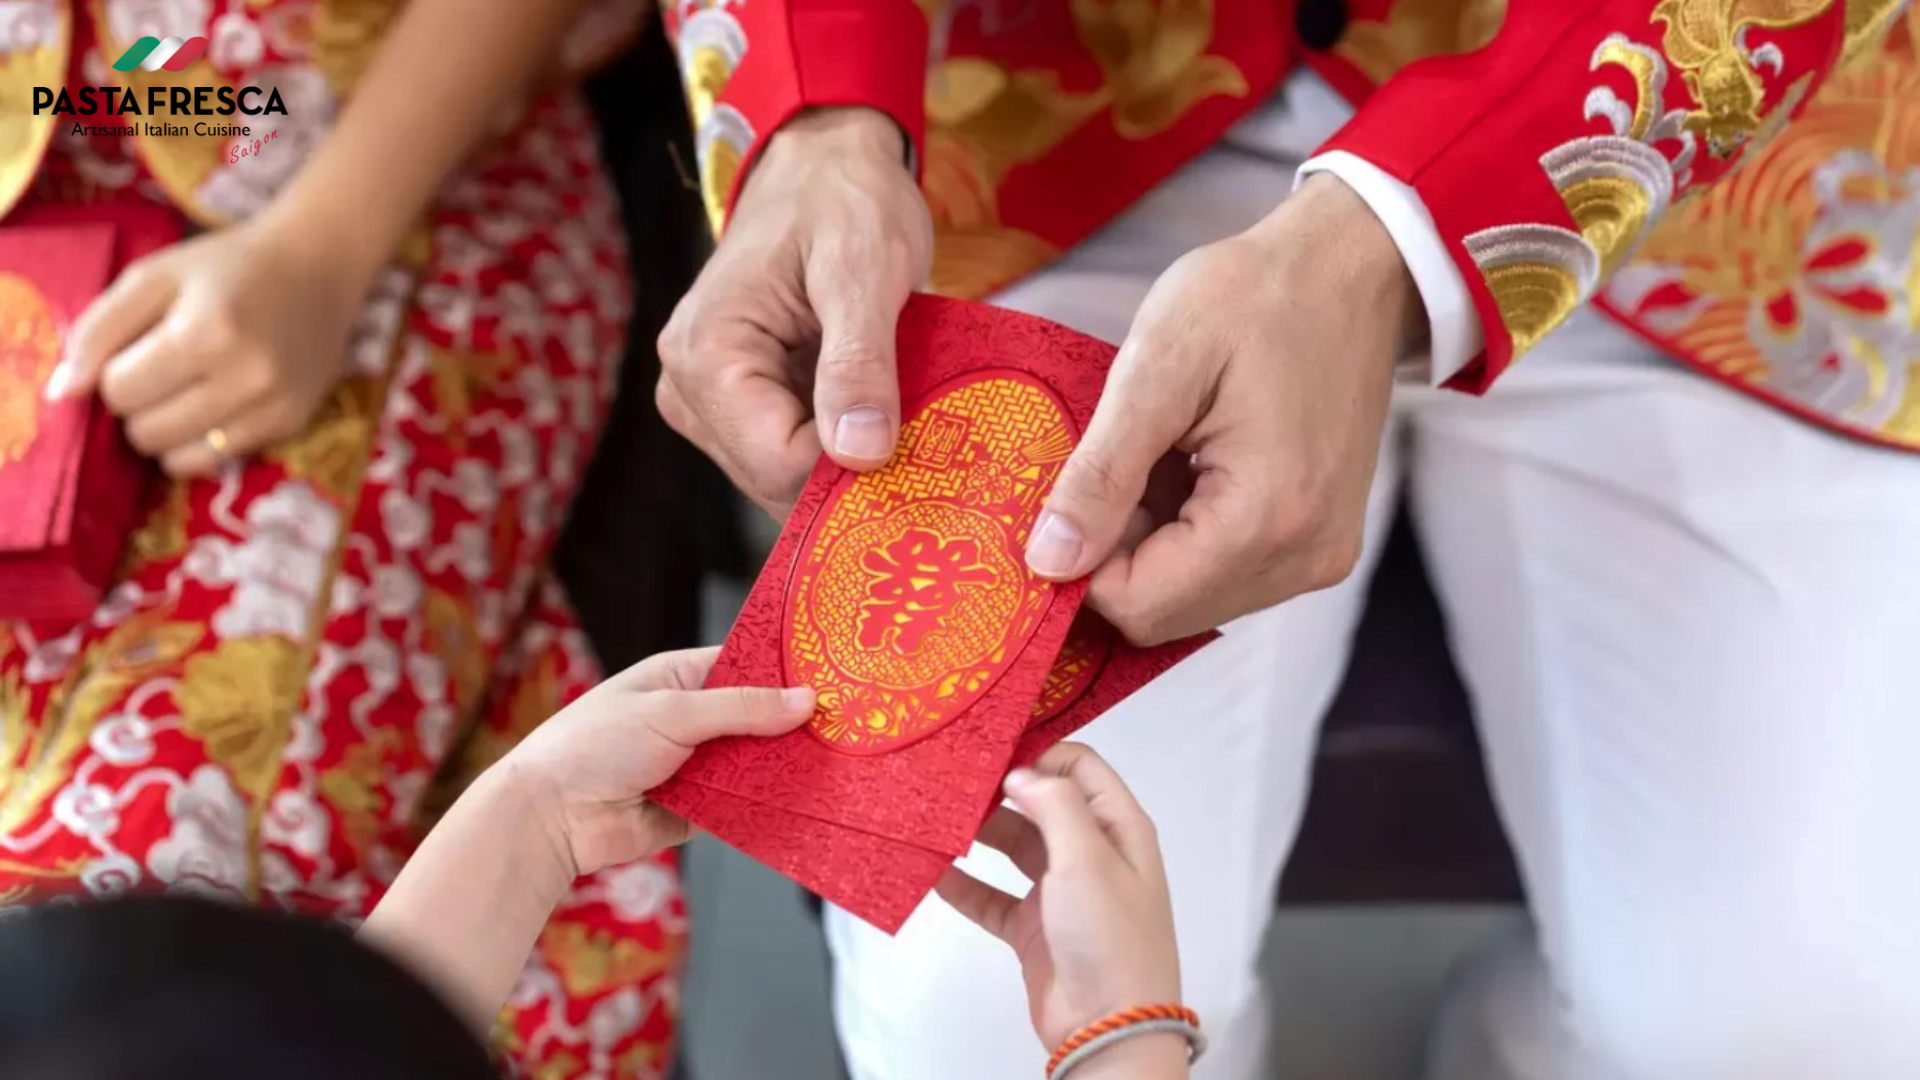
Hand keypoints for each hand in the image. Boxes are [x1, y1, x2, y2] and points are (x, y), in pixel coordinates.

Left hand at [46, 211, 371, 477]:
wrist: (318, 266)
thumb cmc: (227, 265)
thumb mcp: (152, 277)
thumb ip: (98, 330)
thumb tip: (63, 393)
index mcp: (204, 334)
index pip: (119, 391)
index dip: (116, 372)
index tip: (139, 350)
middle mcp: (244, 379)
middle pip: (146, 431)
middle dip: (140, 405)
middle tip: (162, 372)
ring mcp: (273, 408)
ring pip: (179, 459)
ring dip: (167, 432)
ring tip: (185, 395)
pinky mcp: (292, 425)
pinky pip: (219, 462)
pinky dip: (202, 443)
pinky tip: (214, 408)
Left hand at [504, 646, 814, 876]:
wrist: (551, 816)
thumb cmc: (594, 745)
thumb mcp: (672, 712)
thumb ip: (741, 708)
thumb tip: (804, 700)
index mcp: (681, 678)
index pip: (746, 666)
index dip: (786, 672)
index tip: (833, 677)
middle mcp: (692, 720)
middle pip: (758, 718)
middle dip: (792, 725)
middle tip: (845, 726)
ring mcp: (697, 765)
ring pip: (755, 762)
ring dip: (782, 766)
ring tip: (836, 763)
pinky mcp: (699, 809)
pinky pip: (743, 803)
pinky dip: (765, 803)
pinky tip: (803, 801)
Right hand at [656, 106, 931, 513]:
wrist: (824, 164)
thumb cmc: (843, 199)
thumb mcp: (864, 269)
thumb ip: (859, 361)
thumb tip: (862, 452)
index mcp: (706, 355)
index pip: (777, 464)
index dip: (851, 465)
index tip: (912, 435)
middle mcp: (689, 388)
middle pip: (776, 483)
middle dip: (850, 467)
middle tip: (914, 424)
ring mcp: (708, 401)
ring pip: (785, 479)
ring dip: (848, 456)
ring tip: (892, 401)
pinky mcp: (736, 405)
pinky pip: (790, 455)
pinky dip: (839, 443)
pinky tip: (871, 405)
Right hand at [937, 744, 1180, 1052]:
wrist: (1109, 1027)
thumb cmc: (1112, 938)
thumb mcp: (1089, 858)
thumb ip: (1055, 805)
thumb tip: (1022, 774)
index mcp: (1118, 827)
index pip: (1079, 768)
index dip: (1039, 755)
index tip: (993, 754)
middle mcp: (1091, 853)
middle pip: (1040, 804)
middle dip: (998, 792)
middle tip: (953, 784)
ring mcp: (1060, 892)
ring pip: (1012, 847)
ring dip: (978, 834)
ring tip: (938, 820)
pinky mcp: (1033, 928)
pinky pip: (992, 897)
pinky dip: (964, 885)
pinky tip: (934, 872)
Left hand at [1022, 175, 1422, 643]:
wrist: (1350, 268)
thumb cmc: (1257, 296)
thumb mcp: (1158, 366)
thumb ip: (1101, 473)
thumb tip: (1048, 559)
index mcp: (1267, 520)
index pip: (1137, 606)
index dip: (1081, 563)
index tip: (1067, 491)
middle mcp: (1305, 559)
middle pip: (1165, 614)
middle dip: (1117, 552)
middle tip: (1121, 461)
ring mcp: (1320, 556)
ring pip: (1192, 599)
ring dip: (1152, 543)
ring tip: (1164, 455)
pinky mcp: (1320, 543)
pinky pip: (1227, 575)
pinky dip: (1189, 535)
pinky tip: (1191, 467)